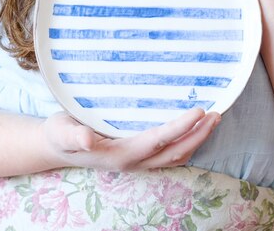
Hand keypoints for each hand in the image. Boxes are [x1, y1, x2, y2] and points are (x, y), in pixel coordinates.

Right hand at [40, 108, 219, 171]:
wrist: (55, 147)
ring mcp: (136, 160)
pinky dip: (185, 141)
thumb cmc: (59, 136)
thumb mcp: (61, 132)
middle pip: (174, 153)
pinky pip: (168, 152)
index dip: (179, 128)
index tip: (199, 112)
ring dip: (196, 140)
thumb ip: (74, 136)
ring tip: (213, 120)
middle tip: (217, 115)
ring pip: (175, 156)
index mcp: (118, 154)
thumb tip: (88, 140)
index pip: (157, 141)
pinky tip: (193, 127)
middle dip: (198, 136)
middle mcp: (132, 161)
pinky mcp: (137, 154)